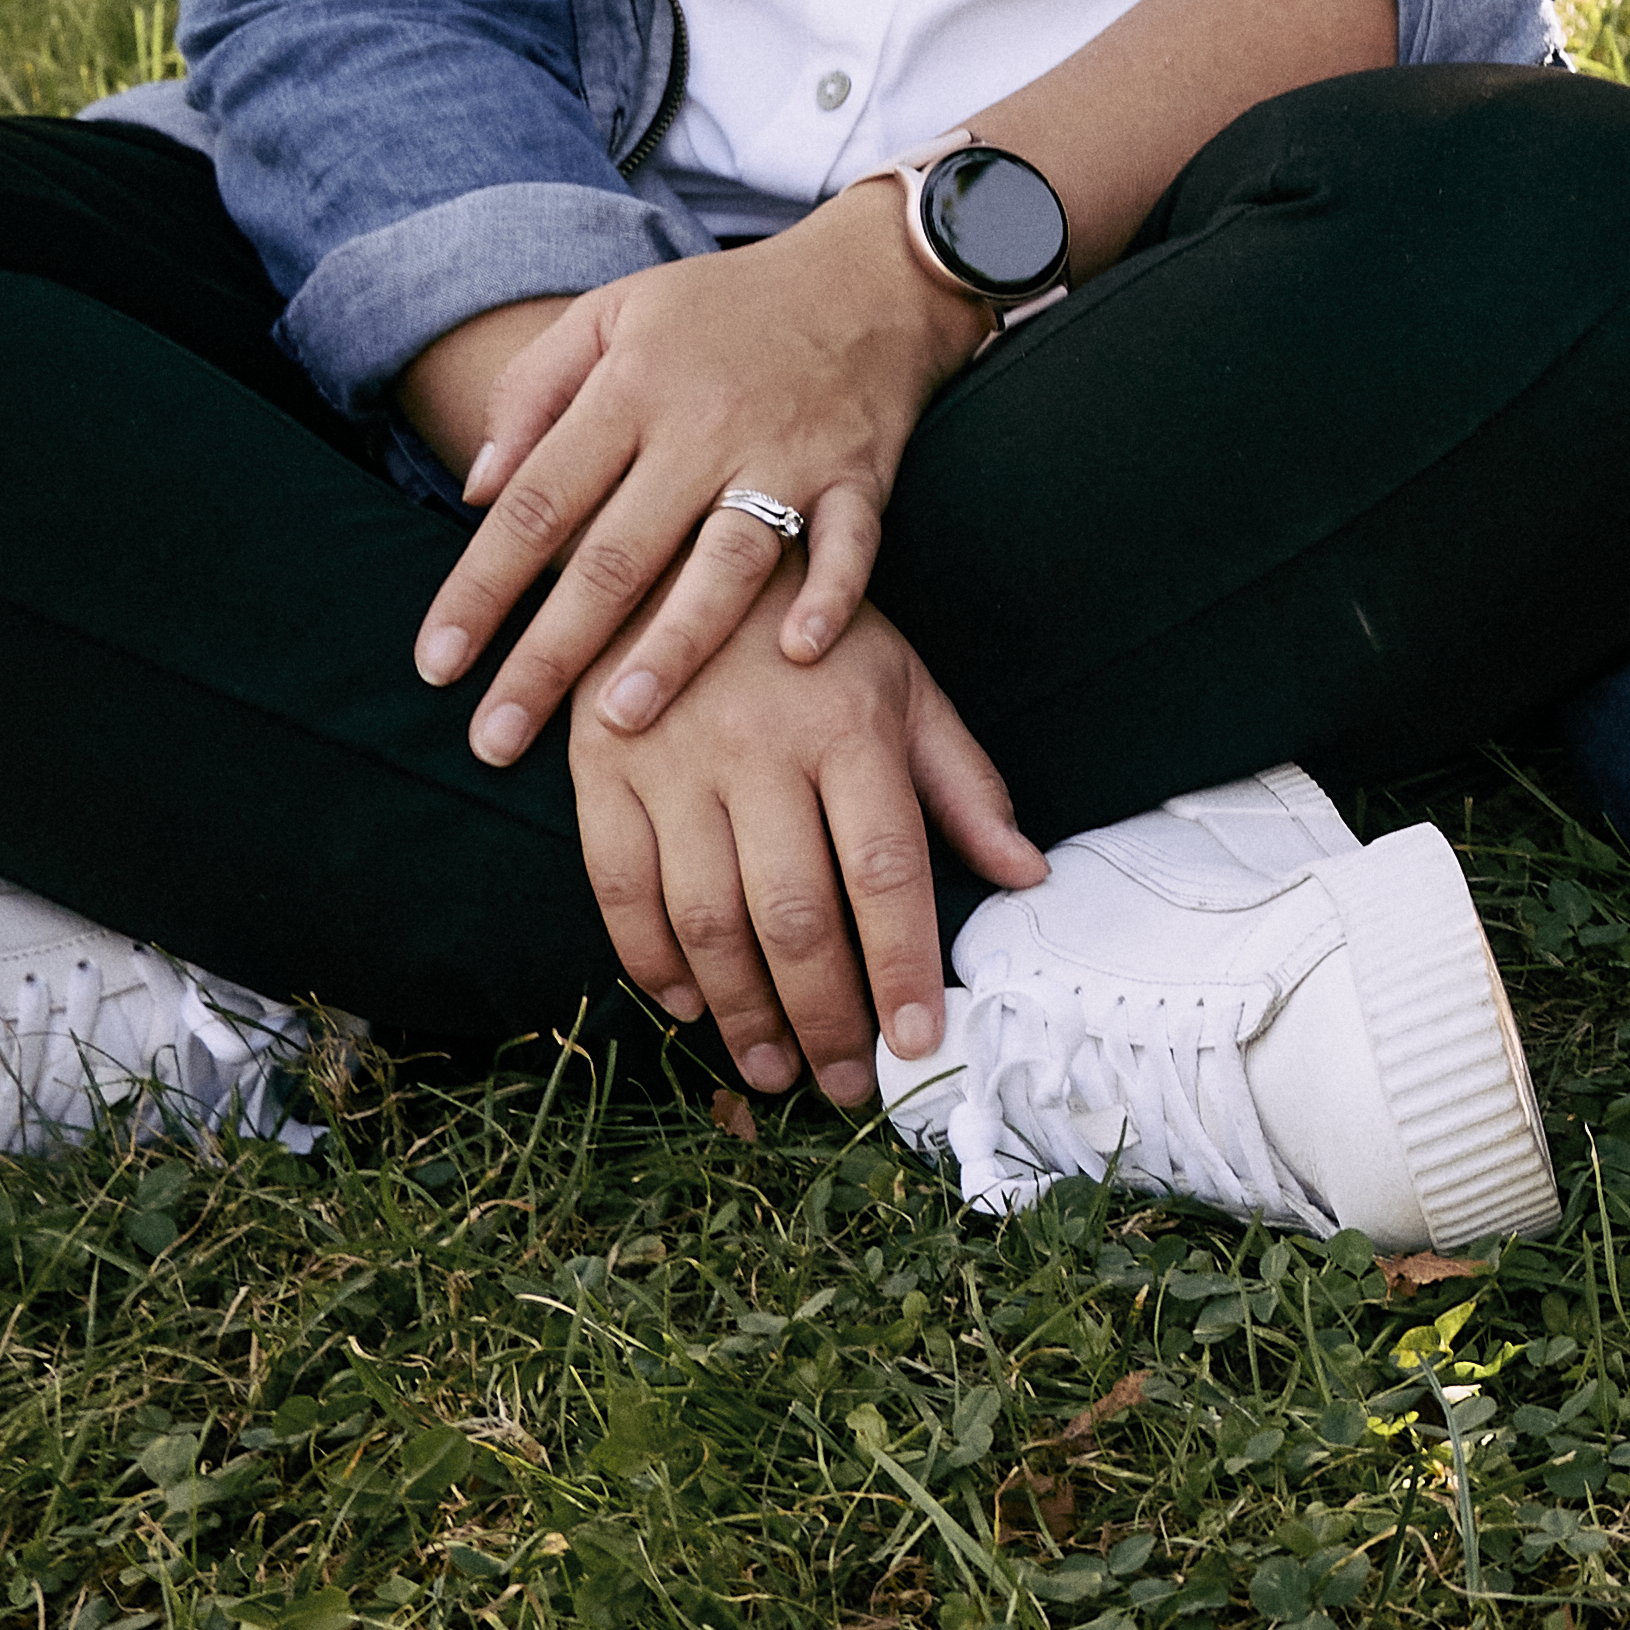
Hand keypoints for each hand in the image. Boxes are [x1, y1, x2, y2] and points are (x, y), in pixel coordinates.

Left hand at [403, 196, 981, 765]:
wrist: (871, 275)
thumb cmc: (723, 306)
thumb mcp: (612, 313)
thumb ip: (533, 391)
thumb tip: (474, 488)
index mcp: (631, 387)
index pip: (539, 502)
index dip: (481, 586)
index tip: (437, 664)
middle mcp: (704, 426)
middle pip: (615, 556)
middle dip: (548, 655)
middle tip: (496, 740)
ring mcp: (789, 453)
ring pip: (725, 563)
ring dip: (673, 644)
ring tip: (619, 721)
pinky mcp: (864, 474)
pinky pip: (852, 546)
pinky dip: (832, 598)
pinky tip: (798, 654)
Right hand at [568, 601, 1045, 1103]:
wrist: (683, 548)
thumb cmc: (817, 635)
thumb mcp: (906, 686)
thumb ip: (964, 784)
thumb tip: (1027, 873)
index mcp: (850, 727)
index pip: (885, 869)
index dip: (901, 965)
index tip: (917, 1041)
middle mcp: (760, 749)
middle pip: (794, 913)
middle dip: (824, 1014)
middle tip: (845, 1082)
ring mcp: (671, 762)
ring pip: (706, 918)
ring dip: (741, 1010)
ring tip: (773, 1067)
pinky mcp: (601, 771)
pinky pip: (622, 890)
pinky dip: (653, 962)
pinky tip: (692, 1006)